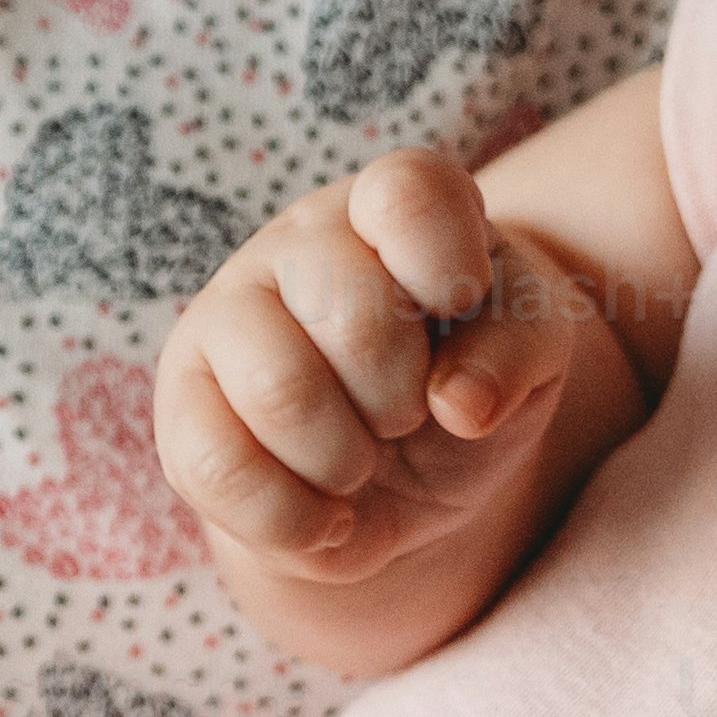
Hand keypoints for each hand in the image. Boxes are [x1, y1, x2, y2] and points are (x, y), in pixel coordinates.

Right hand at [154, 149, 581, 582]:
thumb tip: (459, 401)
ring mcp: (227, 314)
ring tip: (361, 461)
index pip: (407, 195)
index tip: (458, 311)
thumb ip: (522, 349)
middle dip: (402, 399)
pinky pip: (219, 470)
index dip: (445, 268)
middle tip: (406, 413)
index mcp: (391, 205)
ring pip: (280, 393)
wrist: (404, 473)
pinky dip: (294, 521)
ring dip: (348, 461)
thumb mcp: (534, 353)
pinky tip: (324, 514)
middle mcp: (300, 241)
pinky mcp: (182, 402)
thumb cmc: (471, 376)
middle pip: (354, 318)